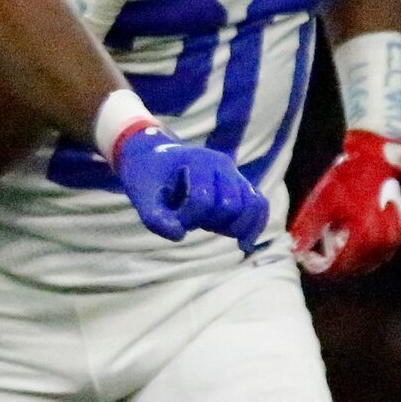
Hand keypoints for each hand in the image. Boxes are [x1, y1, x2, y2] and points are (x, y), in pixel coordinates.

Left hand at [115, 126, 269, 245]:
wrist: (153, 157)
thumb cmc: (147, 177)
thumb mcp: (141, 195)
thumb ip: (155, 217)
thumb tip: (179, 235)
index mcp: (197, 162)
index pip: (204, 200)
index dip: (190, 219)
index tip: (175, 222)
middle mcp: (221, 165)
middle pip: (232, 205)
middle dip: (213, 222)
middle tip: (194, 222)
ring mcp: (233, 174)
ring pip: (252, 205)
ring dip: (233, 226)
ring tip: (214, 229)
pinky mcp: (239, 185)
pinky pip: (259, 204)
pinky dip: (254, 225)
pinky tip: (244, 244)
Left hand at [291, 130, 400, 277]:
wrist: (376, 159)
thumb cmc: (348, 179)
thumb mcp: (323, 203)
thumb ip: (309, 230)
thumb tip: (296, 250)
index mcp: (362, 237)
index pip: (338, 265)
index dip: (319, 264)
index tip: (307, 258)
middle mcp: (381, 243)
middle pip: (352, 266)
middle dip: (333, 261)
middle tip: (317, 251)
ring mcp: (392, 240)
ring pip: (366, 262)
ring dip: (349, 258)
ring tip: (332, 243)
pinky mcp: (397, 233)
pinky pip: (379, 253)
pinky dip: (363, 252)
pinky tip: (350, 240)